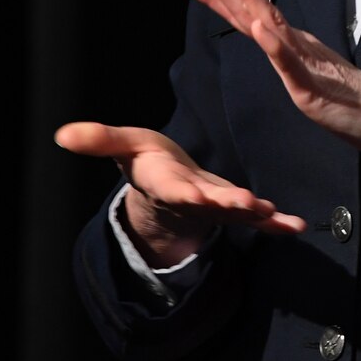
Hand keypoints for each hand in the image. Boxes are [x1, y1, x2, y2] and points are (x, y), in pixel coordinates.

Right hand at [55, 122, 307, 263]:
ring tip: (276, 216)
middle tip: (249, 204)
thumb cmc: (146, 161)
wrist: (167, 187)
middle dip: (229, 204)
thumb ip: (99, 140)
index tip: (194, 193)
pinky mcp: (235, 207)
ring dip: (257, 215)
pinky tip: (298, 226)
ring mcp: (216, 207)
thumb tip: (62, 134)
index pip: (173, 188)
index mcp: (166, 183)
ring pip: (237, 213)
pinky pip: (259, 219)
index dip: (184, 191)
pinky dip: (278, 224)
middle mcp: (193, 199)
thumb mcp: (123, 146)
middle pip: (211, 204)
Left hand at [180, 0, 360, 164]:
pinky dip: (275, 44)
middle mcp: (295, 43)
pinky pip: (292, 64)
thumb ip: (285, 54)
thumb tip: (266, 31)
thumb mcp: (304, 76)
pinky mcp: (314, 86)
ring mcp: (305, 61)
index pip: (245, 15)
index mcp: (289, 43)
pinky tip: (259, 27)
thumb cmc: (348, 102)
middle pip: (252, 9)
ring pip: (272, 23)